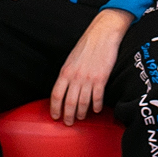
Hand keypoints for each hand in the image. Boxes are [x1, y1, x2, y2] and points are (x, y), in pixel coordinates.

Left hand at [50, 8, 133, 125]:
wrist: (103, 34)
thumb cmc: (86, 45)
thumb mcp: (71, 59)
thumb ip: (68, 74)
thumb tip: (65, 89)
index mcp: (65, 71)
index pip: (56, 95)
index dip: (55, 108)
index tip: (55, 116)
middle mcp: (75, 77)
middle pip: (69, 103)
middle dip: (68, 116)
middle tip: (68, 123)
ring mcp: (88, 78)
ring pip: (83, 103)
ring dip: (81, 113)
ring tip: (81, 117)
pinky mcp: (101, 78)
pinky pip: (97, 97)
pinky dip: (96, 106)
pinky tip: (96, 110)